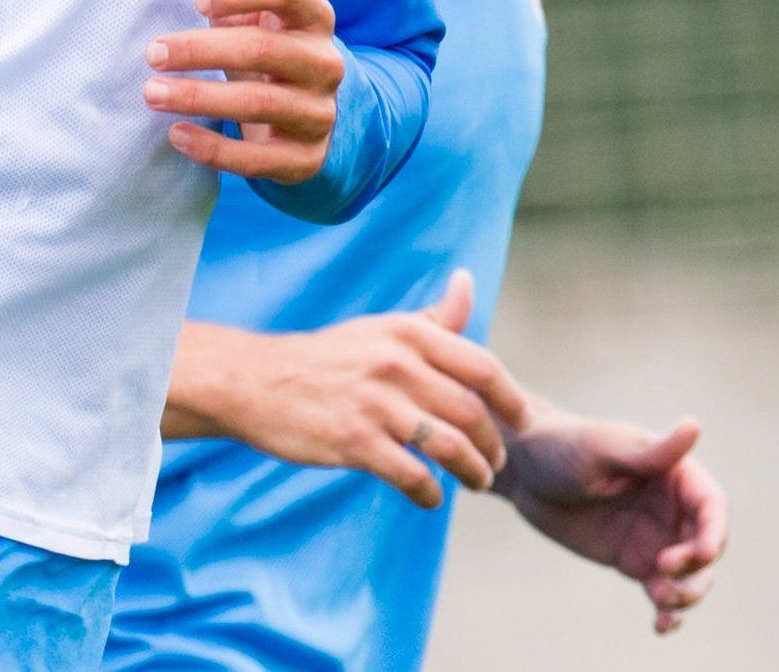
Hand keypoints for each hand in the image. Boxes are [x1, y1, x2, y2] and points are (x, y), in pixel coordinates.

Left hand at [143, 0, 343, 183]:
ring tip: (150, 93)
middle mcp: (324, 63)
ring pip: (259, 104)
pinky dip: (215, 148)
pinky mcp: (305, 158)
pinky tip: (176, 135)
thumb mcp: (252, 10)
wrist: (312, 118)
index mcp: (313, 16)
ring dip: (198, 97)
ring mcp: (318, 113)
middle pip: (263, 50)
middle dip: (201, 50)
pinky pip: (260, 159)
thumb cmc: (268, 47)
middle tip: (151, 53)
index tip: (196, 1)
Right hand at [164, 270, 531, 508]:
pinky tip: (429, 498)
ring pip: (450, 447)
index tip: (523, 421)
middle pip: (472, 412)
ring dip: (473, 472)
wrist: (255, 381)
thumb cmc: (326, 357)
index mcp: (407, 333)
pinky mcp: (355, 442)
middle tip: (494, 462)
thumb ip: (433, 318)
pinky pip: (413, 476)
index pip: (483, 367)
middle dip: (493, 445)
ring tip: (475, 483)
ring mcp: (375, 404)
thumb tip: (468, 282)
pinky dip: (430, 494)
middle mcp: (396, 364)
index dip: (512, 399)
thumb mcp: (379, 328)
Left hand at [497, 406, 728, 634]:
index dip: (714, 532)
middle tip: (662, 571)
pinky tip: (662, 627)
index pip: (711, 506)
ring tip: (660, 599)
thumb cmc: (560, 446)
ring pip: (692, 575)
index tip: (701, 553)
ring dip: (687, 593)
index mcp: (673, 473)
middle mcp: (672, 507)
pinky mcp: (636, 561)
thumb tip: (694, 425)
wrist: (522, 471)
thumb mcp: (602, 448)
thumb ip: (650, 453)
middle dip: (696, 567)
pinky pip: (663, 590)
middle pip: (707, 546)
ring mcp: (656, 537)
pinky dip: (669, 611)